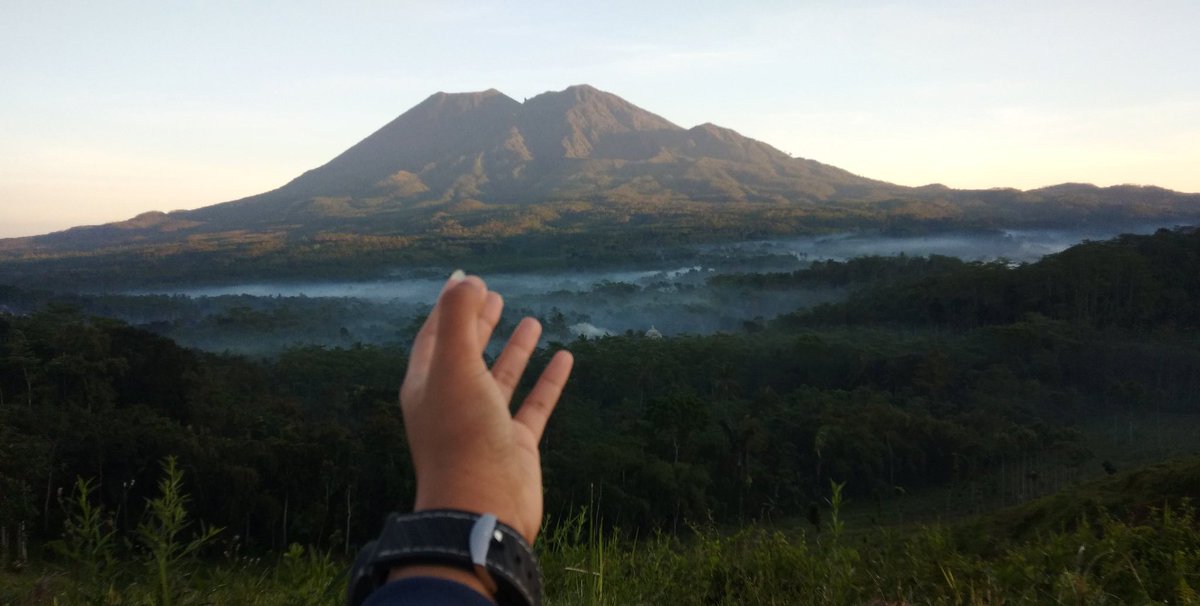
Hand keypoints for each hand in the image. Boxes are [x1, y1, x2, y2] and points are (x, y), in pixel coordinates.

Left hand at [399, 272, 572, 543]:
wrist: (482, 508)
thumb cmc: (461, 436)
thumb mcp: (454, 367)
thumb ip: (460, 319)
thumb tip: (469, 279)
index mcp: (428, 384)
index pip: (435, 334)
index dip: (448, 306)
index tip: (464, 277)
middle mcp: (455, 401)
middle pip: (466, 353)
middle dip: (479, 322)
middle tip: (494, 293)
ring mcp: (486, 424)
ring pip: (501, 377)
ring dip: (515, 349)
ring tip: (532, 320)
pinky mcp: (516, 444)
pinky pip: (535, 404)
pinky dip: (548, 381)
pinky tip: (564, 357)